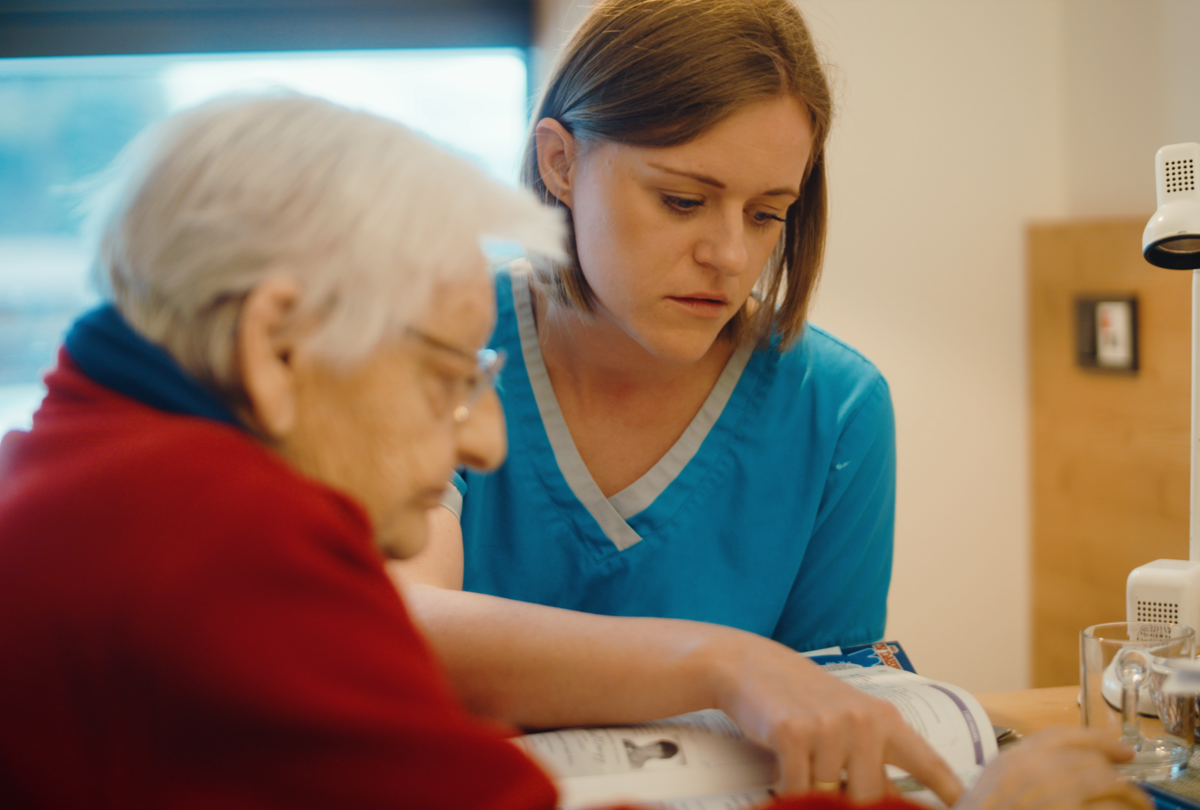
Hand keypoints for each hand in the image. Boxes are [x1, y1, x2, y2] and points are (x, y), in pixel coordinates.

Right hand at [704, 635, 962, 805]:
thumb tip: (891, 802)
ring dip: (811, 792)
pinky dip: (786, 791)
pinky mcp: (793, 735)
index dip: (949, 790)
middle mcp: (862, 722)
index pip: (927, 763)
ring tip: (800, 765)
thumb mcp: (848, 721)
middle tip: (830, 785)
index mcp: (884, 719)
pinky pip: (796, 790)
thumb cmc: (801, 697)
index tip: (964, 805)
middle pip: (870, 798)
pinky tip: (782, 771)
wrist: (748, 665)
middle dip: (848, 800)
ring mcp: (828, 727)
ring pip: (828, 796)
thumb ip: (874, 759)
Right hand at [955, 727, 1150, 809]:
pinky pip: (1109, 808)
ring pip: (1110, 784)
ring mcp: (1055, 795)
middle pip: (1091, 760)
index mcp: (1013, 760)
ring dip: (1132, 797)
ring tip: (1139, 806)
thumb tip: (1056, 778)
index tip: (1120, 748)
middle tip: (1135, 789)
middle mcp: (1035, 771)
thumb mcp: (988, 792)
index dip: (1098, 741)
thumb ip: (1017, 778)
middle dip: (1118, 775)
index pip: (1063, 737)